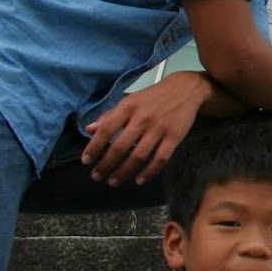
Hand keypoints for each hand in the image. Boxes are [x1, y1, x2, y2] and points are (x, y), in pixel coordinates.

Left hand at [81, 71, 209, 185]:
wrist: (185, 89)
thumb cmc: (153, 97)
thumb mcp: (130, 101)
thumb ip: (110, 115)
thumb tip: (89, 129)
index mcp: (128, 107)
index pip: (106, 130)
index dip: (94, 147)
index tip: (86, 161)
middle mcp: (142, 118)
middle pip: (120, 147)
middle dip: (106, 165)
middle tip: (96, 176)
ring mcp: (159, 128)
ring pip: (138, 156)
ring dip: (123, 172)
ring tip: (113, 181)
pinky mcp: (175, 136)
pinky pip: (160, 159)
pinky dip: (149, 172)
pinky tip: (139, 180)